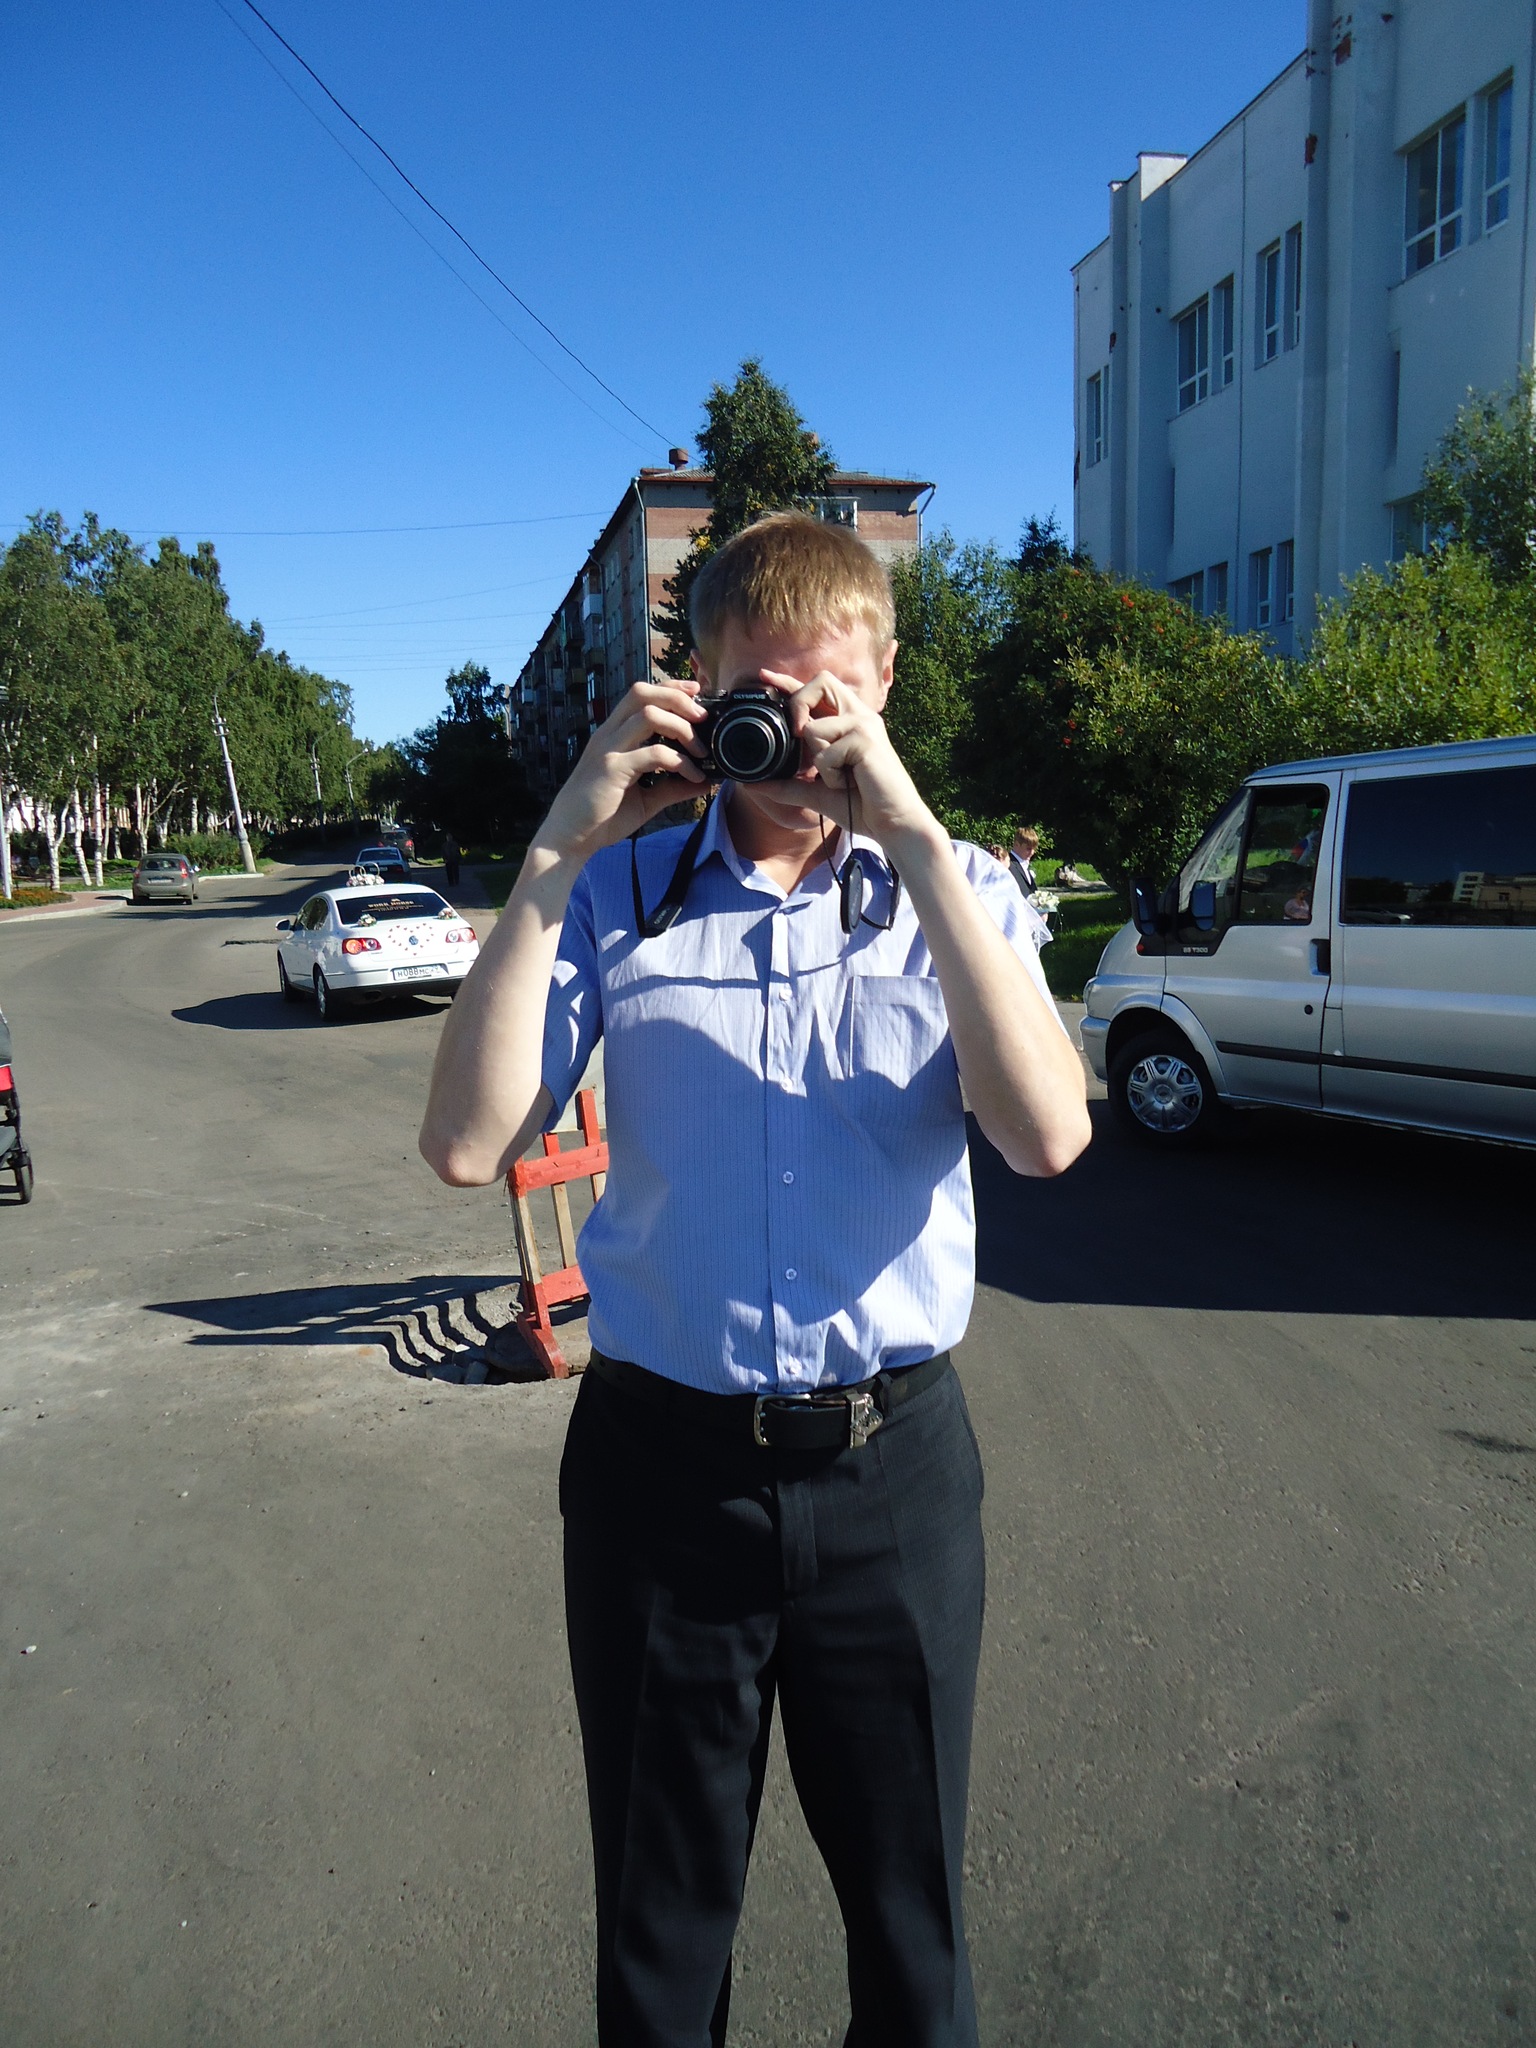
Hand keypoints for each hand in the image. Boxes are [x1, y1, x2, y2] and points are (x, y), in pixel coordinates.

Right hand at [535, 677, 709, 859]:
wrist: (569, 838)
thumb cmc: (603, 816)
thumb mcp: (646, 798)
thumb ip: (673, 787)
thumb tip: (705, 780)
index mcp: (613, 735)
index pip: (641, 694)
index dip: (670, 687)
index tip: (696, 692)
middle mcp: (609, 735)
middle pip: (642, 693)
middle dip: (677, 698)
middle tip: (703, 717)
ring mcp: (608, 750)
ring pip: (648, 715)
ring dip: (681, 727)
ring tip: (701, 750)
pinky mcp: (612, 769)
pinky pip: (653, 753)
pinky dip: (680, 761)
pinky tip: (693, 777)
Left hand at [760, 669, 943, 857]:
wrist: (892, 823)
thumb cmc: (862, 806)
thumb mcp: (817, 792)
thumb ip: (788, 785)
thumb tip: (753, 784)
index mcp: (849, 721)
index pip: (818, 690)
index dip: (790, 681)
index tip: (764, 676)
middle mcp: (859, 716)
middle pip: (820, 682)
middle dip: (799, 705)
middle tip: (797, 736)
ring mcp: (864, 725)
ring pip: (813, 728)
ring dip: (818, 762)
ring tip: (841, 778)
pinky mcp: (866, 740)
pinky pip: (825, 754)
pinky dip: (830, 776)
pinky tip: (850, 783)